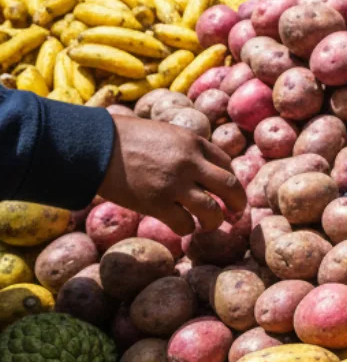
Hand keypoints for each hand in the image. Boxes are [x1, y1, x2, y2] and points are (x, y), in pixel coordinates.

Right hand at [99, 114, 245, 235]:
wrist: (93, 144)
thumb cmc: (123, 137)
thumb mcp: (163, 132)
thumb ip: (184, 148)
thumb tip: (200, 167)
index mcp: (192, 142)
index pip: (226, 163)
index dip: (230, 180)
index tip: (227, 191)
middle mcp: (190, 163)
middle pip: (230, 187)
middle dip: (238, 202)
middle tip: (237, 212)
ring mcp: (174, 184)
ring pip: (212, 211)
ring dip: (215, 221)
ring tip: (209, 225)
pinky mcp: (156, 203)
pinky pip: (184, 224)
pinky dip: (187, 229)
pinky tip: (183, 227)